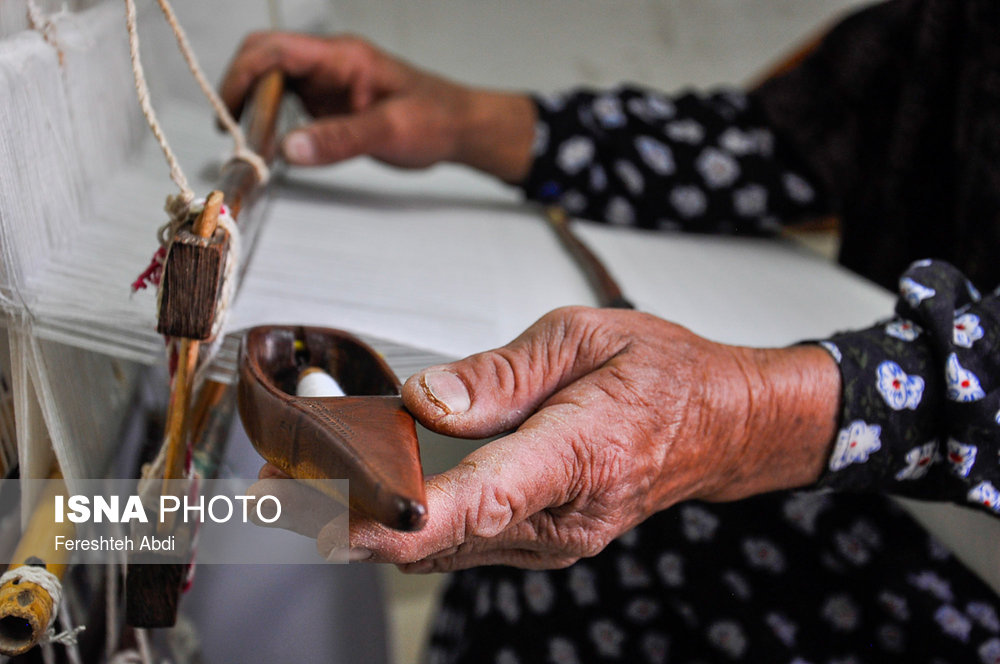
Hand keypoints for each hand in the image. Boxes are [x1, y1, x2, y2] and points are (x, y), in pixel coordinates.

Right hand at [220, 32, 535, 181]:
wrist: (459, 127)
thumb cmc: (436, 117)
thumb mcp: (391, 130)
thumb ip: (341, 139)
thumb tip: (290, 149)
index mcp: (342, 57)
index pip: (274, 50)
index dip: (243, 75)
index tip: (230, 111)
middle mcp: (328, 65)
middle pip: (263, 62)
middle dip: (240, 92)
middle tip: (234, 134)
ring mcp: (326, 84)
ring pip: (271, 85)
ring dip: (254, 110)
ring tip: (249, 146)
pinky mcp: (328, 105)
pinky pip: (287, 107)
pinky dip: (271, 124)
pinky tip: (271, 148)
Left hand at [334, 306, 840, 570]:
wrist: (722, 423)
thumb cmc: (664, 373)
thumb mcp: (582, 337)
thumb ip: (500, 375)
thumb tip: (428, 402)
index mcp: (583, 451)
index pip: (481, 496)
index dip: (403, 516)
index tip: (335, 519)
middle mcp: (568, 514)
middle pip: (447, 533)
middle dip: (360, 518)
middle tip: (283, 491)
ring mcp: (558, 538)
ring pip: (448, 547)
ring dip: (381, 525)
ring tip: (317, 487)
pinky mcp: (547, 540)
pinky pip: (468, 542)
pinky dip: (418, 526)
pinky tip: (384, 495)